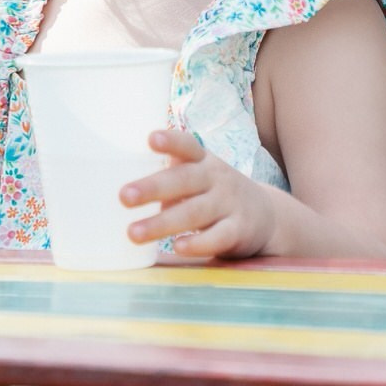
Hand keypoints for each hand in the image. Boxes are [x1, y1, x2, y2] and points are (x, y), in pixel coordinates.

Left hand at [120, 128, 275, 259]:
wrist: (268, 216)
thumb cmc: (215, 193)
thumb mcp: (198, 175)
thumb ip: (168, 177)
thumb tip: (118, 187)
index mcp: (203, 161)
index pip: (188, 146)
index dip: (171, 142)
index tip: (150, 139)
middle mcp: (217, 179)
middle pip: (184, 180)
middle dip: (153, 187)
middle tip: (124, 196)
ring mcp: (229, 204)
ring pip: (194, 212)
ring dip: (162, 223)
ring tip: (133, 233)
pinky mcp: (238, 230)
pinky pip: (217, 237)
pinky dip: (198, 243)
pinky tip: (178, 247)